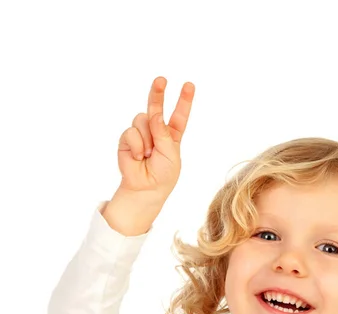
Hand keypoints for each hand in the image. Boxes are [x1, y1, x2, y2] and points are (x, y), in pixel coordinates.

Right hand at [116, 76, 194, 203]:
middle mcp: (156, 131)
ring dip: (146, 138)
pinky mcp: (127, 139)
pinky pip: (131, 132)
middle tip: (161, 79)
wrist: (145, 188)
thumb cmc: (163, 174)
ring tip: (147, 155)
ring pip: (142, 119)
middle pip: (156, 107)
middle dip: (158, 93)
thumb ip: (163, 133)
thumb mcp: (171, 153)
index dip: (184, 100)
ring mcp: (141, 134)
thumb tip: (153, 114)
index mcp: (171, 135)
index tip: (189, 85)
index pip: (179, 115)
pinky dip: (136, 145)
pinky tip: (137, 157)